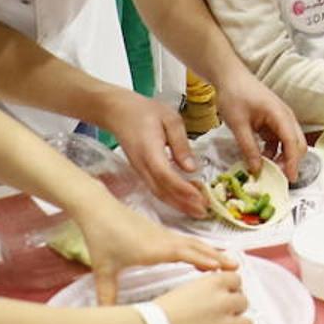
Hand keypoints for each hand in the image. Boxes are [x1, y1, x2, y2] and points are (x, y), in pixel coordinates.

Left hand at [74, 190, 236, 305]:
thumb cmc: (103, 238)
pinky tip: (203, 254)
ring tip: (229, 261)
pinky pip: (187, 241)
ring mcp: (164, 234)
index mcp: (156, 249)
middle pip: (197, 248)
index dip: (206, 262)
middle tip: (238, 267)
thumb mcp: (104, 269)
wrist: (99, 209)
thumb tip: (104, 319)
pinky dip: (199, 248)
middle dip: (217, 257)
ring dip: (211, 252)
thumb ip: (107, 294)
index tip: (224, 270)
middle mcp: (165, 240)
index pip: (188, 255)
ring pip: (194, 243)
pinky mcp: (160, 232)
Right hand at [104, 91, 207, 217]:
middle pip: (163, 191)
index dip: (183, 189)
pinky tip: (185, 200)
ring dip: (178, 205)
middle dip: (184, 204)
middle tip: (204, 212)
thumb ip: (181, 143)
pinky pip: (156, 189)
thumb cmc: (144, 111)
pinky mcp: (141, 172)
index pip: (166, 175)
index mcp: (149, 151)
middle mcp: (142, 166)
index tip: (200, 197)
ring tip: (198, 211)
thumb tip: (192, 168)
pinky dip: (171, 198)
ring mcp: (140, 171)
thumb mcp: (169, 119)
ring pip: (159, 194)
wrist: (118, 112)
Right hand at [154, 271, 251, 323]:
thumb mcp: (185, 290)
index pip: (236, 280)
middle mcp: (223, 302)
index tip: (225, 296)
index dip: (231, 289)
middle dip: (234, 309)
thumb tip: (214, 296)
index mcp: (213, 284)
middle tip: (221, 316)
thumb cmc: (158, 314)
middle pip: (243, 302)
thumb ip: (204, 291)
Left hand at [216, 69, 305, 182]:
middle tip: (277, 178)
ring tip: (268, 170)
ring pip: (290, 143)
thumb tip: (257, 170)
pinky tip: (261, 158)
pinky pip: (279, 140)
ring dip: (282, 157)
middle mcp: (286, 117)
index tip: (288, 179)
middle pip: (297, 144)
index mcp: (280, 114)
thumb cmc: (234, 96)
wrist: (229, 77)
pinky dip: (274, 151)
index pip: (292, 142)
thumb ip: (248, 148)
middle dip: (291, 162)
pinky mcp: (274, 121)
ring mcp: (281, 119)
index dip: (292, 162)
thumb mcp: (238, 124)